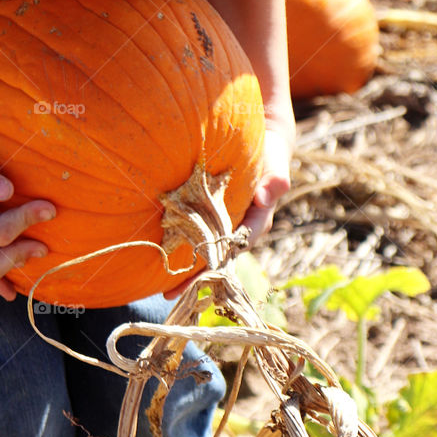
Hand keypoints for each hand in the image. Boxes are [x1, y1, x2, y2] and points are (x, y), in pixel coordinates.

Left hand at [162, 117, 293, 299]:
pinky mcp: (214, 216)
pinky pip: (199, 233)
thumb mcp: (277, 161)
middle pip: (217, 258)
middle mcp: (241, 229)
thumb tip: (265, 197)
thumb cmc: (270, 152)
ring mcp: (227, 224)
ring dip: (187, 269)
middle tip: (170, 294)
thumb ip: (275, 179)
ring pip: (207, 250)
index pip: (235, 248)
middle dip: (196, 277)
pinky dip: (183, 244)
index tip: (197, 281)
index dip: (215, 266)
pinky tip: (160, 252)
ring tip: (162, 288)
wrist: (264, 142)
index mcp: (256, 223)